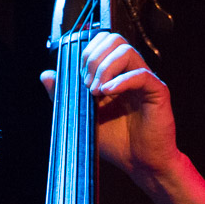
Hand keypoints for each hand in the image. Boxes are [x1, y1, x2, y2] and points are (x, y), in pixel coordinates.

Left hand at [40, 31, 181, 183]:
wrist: (139, 163)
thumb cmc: (116, 142)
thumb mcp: (82, 116)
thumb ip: (65, 95)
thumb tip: (46, 75)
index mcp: (116, 74)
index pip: (103, 43)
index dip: (88, 54)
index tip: (79, 79)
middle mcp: (131, 72)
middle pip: (114, 39)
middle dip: (94, 58)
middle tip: (87, 84)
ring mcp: (145, 80)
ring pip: (126, 51)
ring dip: (105, 68)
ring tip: (96, 92)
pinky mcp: (158, 91)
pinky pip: (141, 74)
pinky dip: (121, 81)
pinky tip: (107, 93)